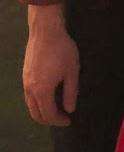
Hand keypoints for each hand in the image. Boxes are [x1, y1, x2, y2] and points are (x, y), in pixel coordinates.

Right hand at [23, 7, 78, 125]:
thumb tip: (69, 109)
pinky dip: (37, 102)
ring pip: (30, 105)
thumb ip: (70, 92)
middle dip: (48, 120)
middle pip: (36, 113)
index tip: (69, 120)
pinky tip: (47, 95)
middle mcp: (30, 90)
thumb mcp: (72, 70)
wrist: (45, 31)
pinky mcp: (24, 75)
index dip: (59, 120)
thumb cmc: (62, 49)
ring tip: (55, 108)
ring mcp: (25, 82)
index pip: (49, 114)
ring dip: (42, 111)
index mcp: (42, 91)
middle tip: (61, 118)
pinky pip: (28, 96)